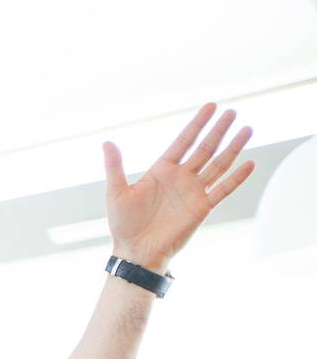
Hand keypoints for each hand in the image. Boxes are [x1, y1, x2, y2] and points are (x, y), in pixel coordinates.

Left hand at [104, 103, 253, 272]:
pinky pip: (223, 190)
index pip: (183, 141)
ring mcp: (193, 192)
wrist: (136, 252)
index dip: (197, 124)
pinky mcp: (202, 208)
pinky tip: (250, 163)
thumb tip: (107, 142)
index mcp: (162, 170)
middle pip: (204, 148)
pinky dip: (237, 178)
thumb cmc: (123, 224)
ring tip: (247, 129)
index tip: (211, 106)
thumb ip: (115, 167)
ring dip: (233, 148)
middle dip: (218, 130)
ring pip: (218, 165)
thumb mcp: (116, 192)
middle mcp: (181, 178)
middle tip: (232, 112)